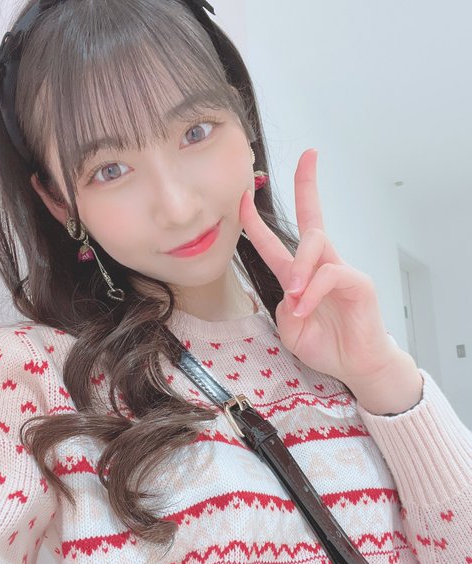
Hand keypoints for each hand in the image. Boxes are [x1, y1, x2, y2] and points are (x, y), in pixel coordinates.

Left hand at [239, 148, 399, 390]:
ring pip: (315, 242)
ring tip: (294, 294)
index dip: (258, 221)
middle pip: (311, 219)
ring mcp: (341, 272)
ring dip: (299, 266)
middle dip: (307, 185)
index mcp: (300, 276)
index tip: (245, 197)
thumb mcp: (291, 331)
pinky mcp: (358, 283)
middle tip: (307, 156)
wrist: (356, 367)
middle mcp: (321, 266)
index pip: (278, 241)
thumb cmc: (326, 346)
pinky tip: (306, 309)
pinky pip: (330, 274)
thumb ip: (284, 310)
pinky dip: (313, 291)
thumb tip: (291, 291)